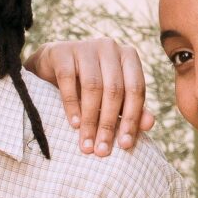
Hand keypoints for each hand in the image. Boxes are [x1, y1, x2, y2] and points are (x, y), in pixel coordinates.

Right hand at [27, 37, 151, 153]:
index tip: (124, 145)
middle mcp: (109, 47)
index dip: (132, 119)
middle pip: (114, 90)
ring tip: (86, 144)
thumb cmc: (85, 84)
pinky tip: (74, 124)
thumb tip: (149, 124)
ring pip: (93, 86)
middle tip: (102, 151)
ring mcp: (85, 46)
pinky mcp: (62, 51)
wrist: (48, 68)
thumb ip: (130, 108)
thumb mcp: (109, 97)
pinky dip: (72, 105)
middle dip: (108, 124)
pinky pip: (68, 80)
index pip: (136, 89)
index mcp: (128, 57)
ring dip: (90, 120)